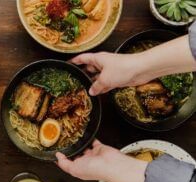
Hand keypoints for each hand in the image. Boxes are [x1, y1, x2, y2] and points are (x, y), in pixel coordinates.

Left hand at [56, 140, 121, 180]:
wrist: (110, 164)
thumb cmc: (95, 169)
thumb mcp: (74, 169)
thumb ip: (64, 163)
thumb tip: (57, 157)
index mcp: (79, 169)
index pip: (67, 164)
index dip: (61, 158)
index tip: (56, 152)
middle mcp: (86, 163)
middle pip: (76, 155)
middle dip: (71, 150)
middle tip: (63, 142)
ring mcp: (93, 155)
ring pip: (84, 147)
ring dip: (79, 143)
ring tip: (72, 137)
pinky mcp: (99, 148)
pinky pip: (93, 141)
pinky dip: (89, 138)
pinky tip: (84, 134)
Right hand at [70, 35, 195, 95]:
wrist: (141, 69)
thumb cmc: (123, 68)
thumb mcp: (105, 79)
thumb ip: (96, 86)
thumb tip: (91, 91)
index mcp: (97, 59)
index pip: (82, 58)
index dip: (74, 61)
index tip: (68, 64)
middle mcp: (102, 64)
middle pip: (89, 68)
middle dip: (83, 74)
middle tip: (75, 81)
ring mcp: (109, 71)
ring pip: (97, 77)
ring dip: (93, 83)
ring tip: (84, 90)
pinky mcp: (116, 78)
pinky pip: (105, 83)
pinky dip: (101, 88)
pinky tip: (96, 94)